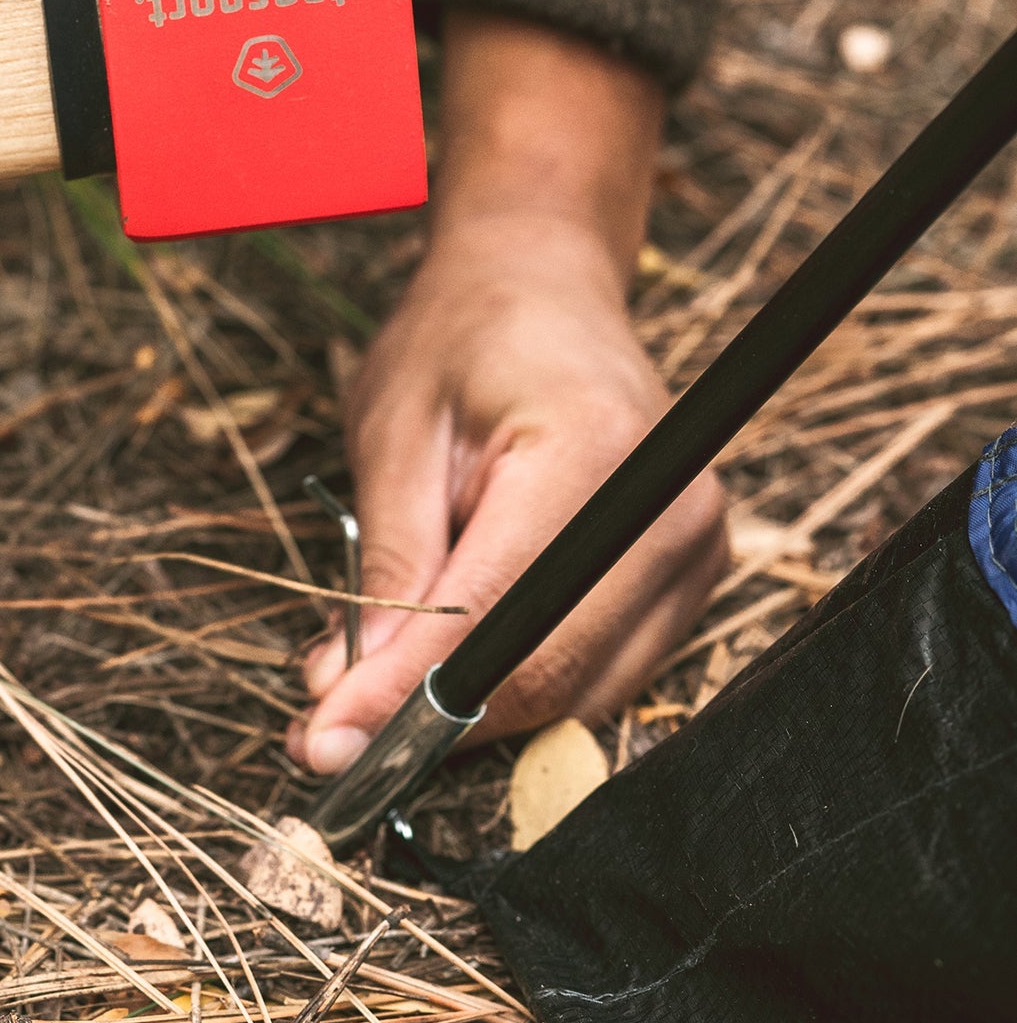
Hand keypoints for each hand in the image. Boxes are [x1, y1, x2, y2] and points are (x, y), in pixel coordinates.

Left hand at [288, 11, 726, 773]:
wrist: (544, 281)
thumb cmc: (462, 337)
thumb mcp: (394, 431)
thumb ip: (384, 564)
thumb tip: (346, 691)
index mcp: (592, 448)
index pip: (498, 615)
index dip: (410, 693)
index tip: (327, 741)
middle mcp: (667, 505)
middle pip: (552, 671)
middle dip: (434, 722)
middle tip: (329, 741)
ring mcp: (694, 545)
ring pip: (583, 691)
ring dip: (476, 716)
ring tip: (371, 704)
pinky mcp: (691, 575)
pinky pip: (605, 671)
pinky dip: (522, 687)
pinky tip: (446, 672)